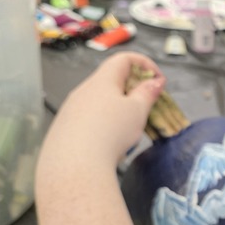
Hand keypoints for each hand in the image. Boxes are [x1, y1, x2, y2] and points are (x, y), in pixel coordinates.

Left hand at [36, 52, 165, 181]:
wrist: (75, 164)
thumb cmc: (108, 132)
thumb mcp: (137, 111)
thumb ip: (148, 93)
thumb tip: (154, 82)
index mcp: (102, 80)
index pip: (124, 59)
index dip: (145, 65)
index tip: (158, 81)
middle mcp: (84, 90)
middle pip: (112, 80)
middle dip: (134, 90)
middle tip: (148, 105)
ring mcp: (72, 109)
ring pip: (101, 101)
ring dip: (119, 108)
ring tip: (131, 128)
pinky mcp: (66, 128)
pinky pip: (90, 118)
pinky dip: (105, 123)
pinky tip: (111, 141)